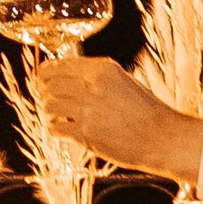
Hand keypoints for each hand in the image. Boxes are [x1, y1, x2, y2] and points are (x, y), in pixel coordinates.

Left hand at [32, 57, 202, 179]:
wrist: (162, 137)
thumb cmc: (146, 111)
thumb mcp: (122, 82)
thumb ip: (95, 78)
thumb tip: (64, 78)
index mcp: (102, 69)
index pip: (59, 66)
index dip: (44, 74)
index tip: (40, 79)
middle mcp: (93, 85)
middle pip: (49, 85)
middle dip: (44, 93)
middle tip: (46, 99)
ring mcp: (88, 109)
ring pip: (49, 106)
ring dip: (50, 112)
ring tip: (58, 117)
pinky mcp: (86, 132)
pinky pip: (56, 128)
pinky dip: (55, 129)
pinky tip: (64, 131)